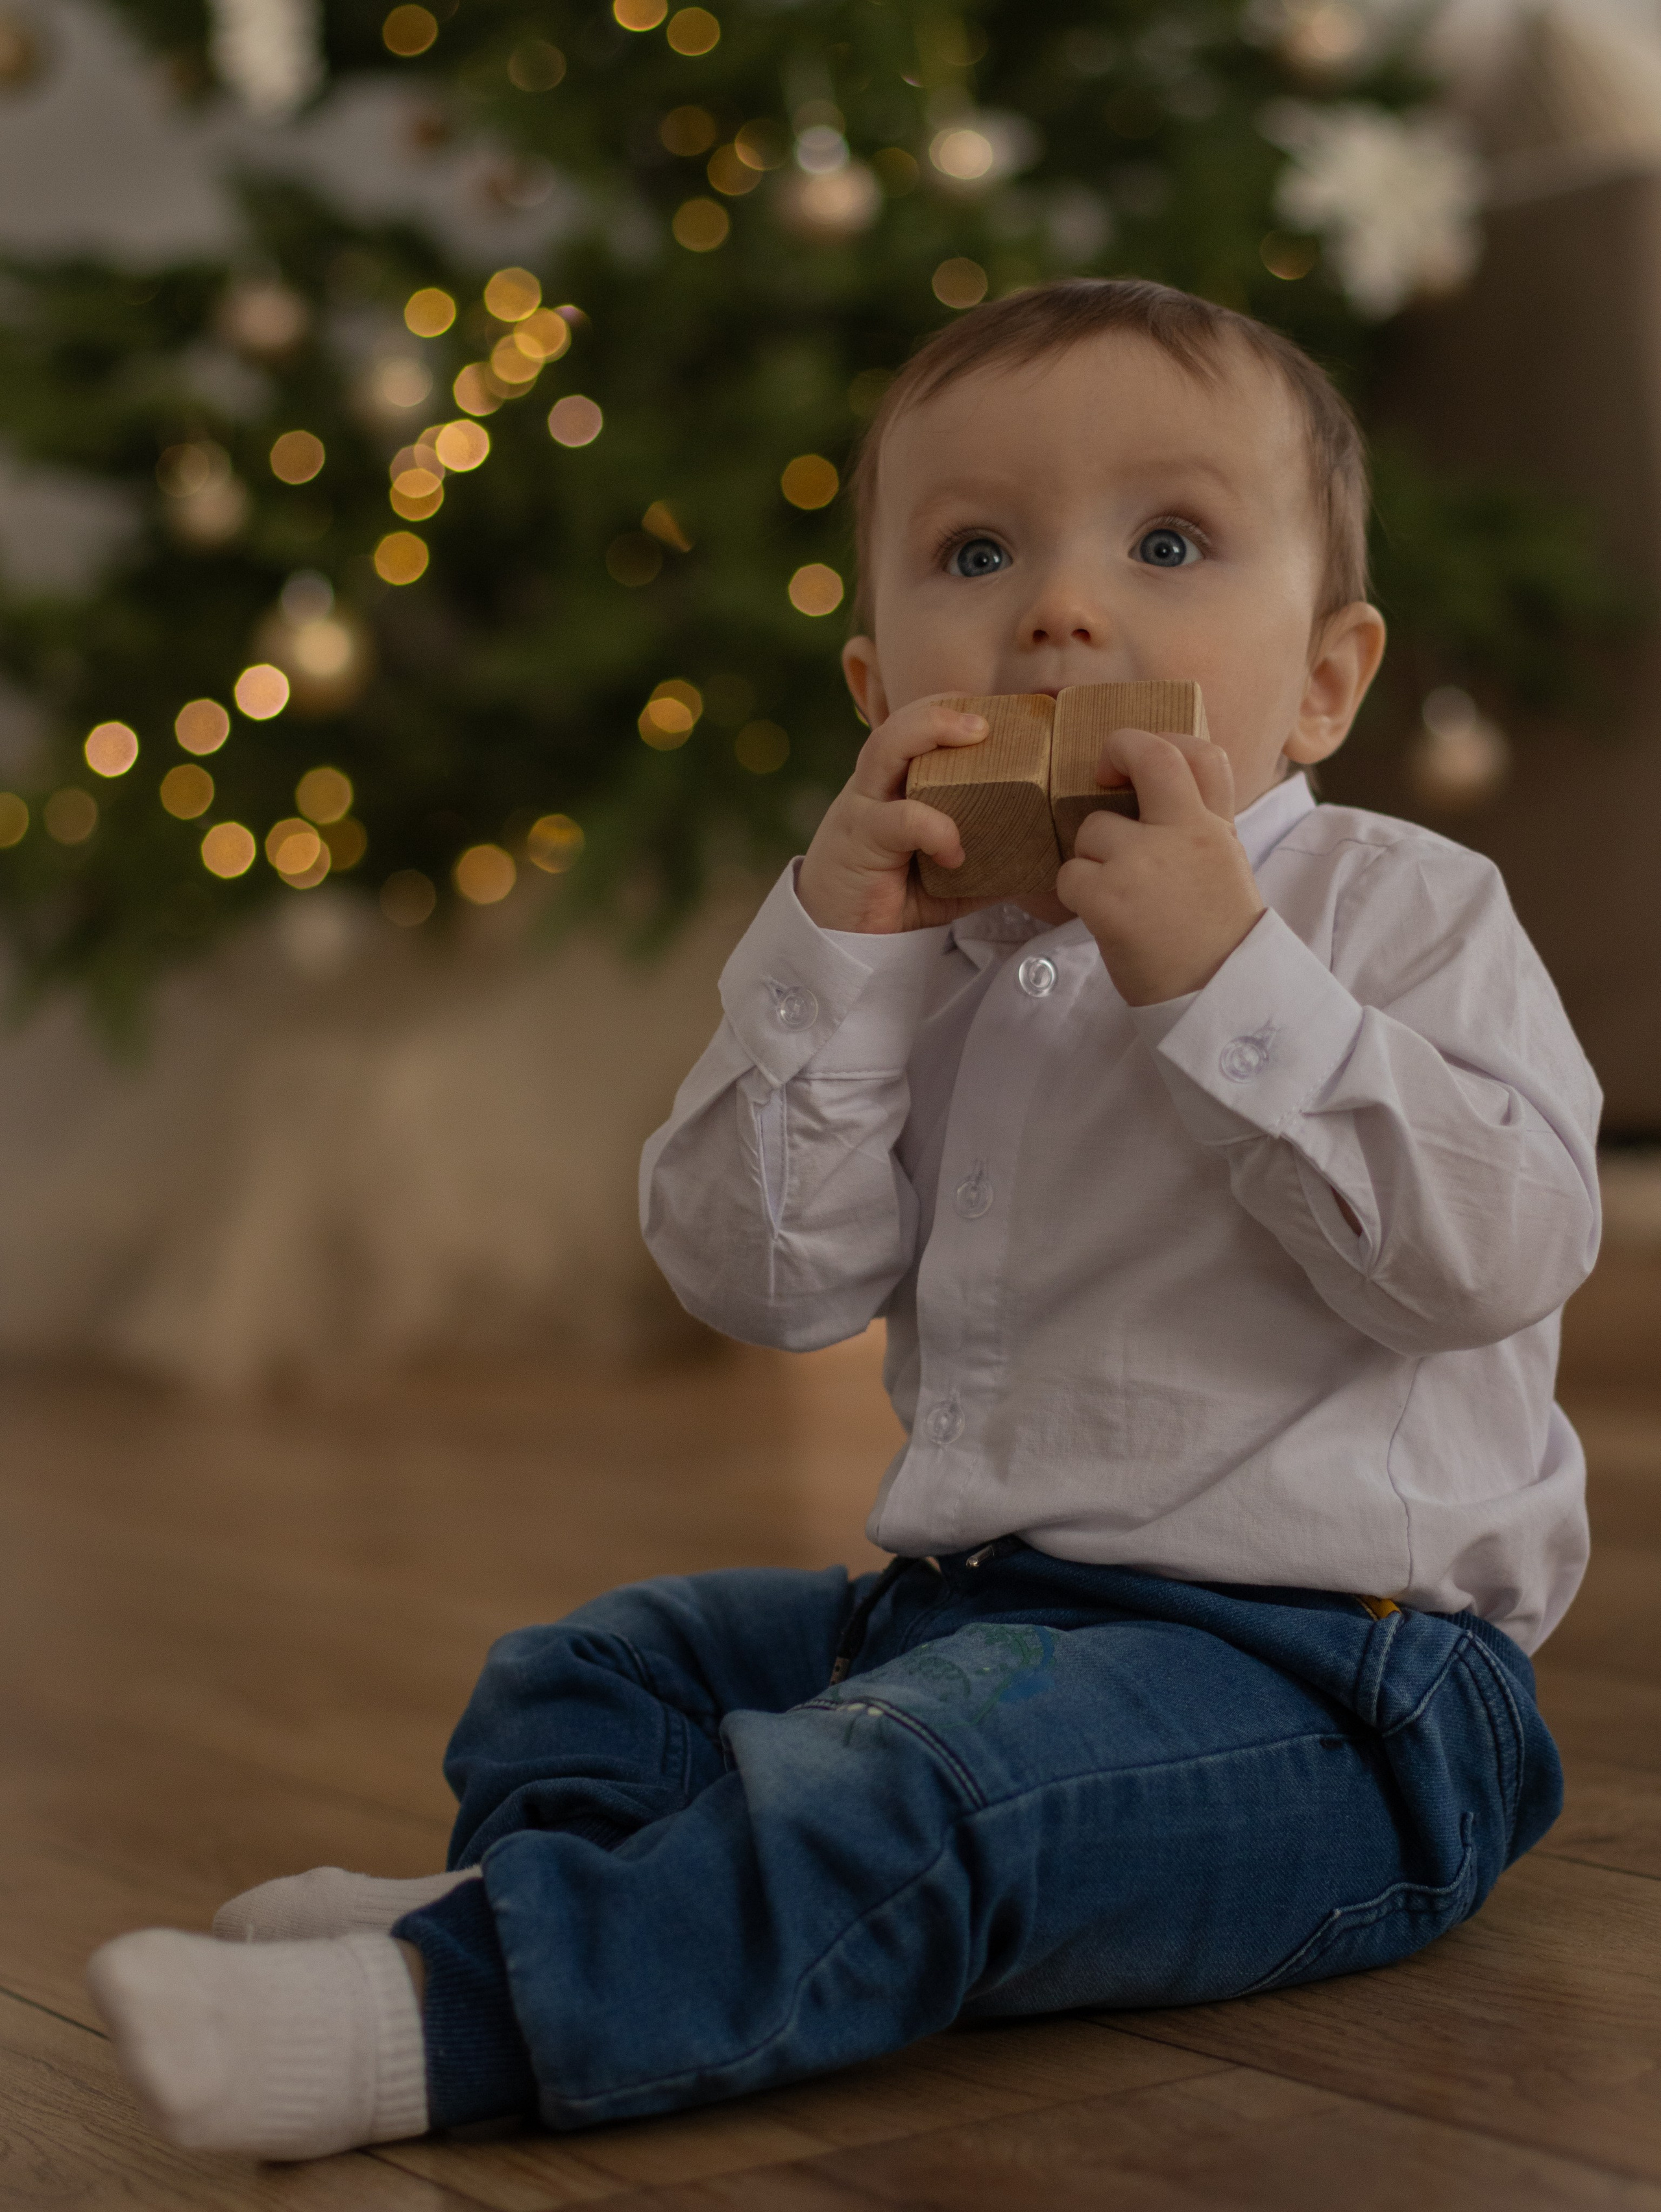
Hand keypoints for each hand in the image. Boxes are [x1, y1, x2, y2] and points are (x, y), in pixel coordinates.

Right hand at [797, 697, 997, 932]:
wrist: (836, 938)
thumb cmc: (891, 897)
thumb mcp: (948, 876)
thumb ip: (985, 862)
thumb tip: (1039, 861)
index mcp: (892, 785)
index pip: (915, 728)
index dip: (951, 712)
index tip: (998, 715)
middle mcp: (873, 786)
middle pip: (898, 724)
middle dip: (942, 710)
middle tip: (989, 721)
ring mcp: (862, 807)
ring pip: (886, 747)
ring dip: (932, 730)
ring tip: (977, 735)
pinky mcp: (860, 839)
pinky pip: (902, 817)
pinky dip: (937, 828)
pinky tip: (956, 853)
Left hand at [1055, 727, 1265, 1004]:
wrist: (1219, 1001)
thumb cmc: (1214, 942)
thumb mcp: (1224, 870)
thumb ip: (1194, 830)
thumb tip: (1150, 801)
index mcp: (1216, 829)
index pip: (1202, 753)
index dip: (1163, 742)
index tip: (1137, 763)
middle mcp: (1185, 834)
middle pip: (1147, 756)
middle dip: (1115, 751)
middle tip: (1100, 775)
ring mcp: (1144, 864)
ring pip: (1091, 829)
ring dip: (1090, 858)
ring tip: (1117, 894)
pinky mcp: (1109, 899)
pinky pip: (1068, 875)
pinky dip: (1074, 894)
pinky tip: (1099, 917)